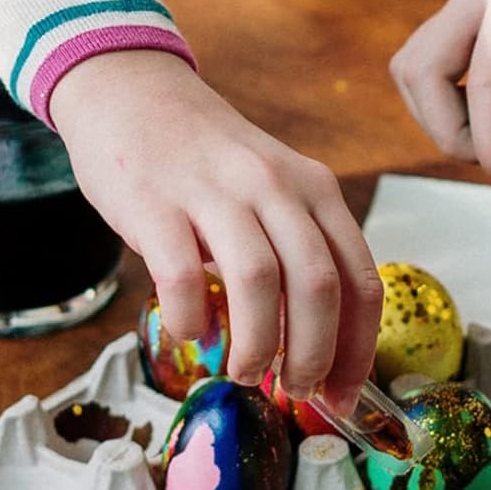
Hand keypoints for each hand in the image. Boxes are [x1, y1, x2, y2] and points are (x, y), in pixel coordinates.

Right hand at [50, 50, 381, 411]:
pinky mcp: (155, 202)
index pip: (360, 283)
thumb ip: (303, 258)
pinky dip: (192, 321)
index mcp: (316, 192)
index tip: (342, 397)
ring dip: (257, 346)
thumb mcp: (278, 196)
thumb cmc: (210, 166)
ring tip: (243, 373)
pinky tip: (193, 335)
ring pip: (258, 283)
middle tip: (294, 390)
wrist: (130, 91)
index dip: (357, 352)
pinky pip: (183, 277)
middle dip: (313, 356)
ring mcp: (214, 191)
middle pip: (317, 287)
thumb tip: (325, 357)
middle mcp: (274, 186)